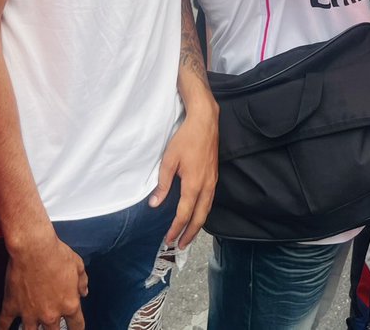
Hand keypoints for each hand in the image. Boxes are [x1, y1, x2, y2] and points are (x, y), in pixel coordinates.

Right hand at [0, 231, 87, 329]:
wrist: (33, 247)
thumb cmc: (55, 254)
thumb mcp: (77, 265)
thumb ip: (82, 281)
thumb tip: (83, 291)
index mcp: (69, 304)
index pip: (77, 326)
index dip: (77, 328)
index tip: (74, 328)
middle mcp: (50, 313)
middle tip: (53, 328)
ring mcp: (30, 313)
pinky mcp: (12, 306)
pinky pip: (3, 323)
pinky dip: (1, 328)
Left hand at [151, 105, 217, 247]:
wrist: (205, 122)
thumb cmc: (185, 139)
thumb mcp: (169, 160)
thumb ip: (162, 184)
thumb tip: (155, 204)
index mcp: (194, 185)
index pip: (184, 214)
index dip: (176, 229)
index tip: (168, 239)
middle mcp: (206, 187)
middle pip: (200, 218)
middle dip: (190, 234)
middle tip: (181, 246)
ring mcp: (212, 182)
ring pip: (207, 210)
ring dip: (197, 225)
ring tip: (189, 235)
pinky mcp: (214, 176)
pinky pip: (210, 201)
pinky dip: (203, 213)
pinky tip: (197, 214)